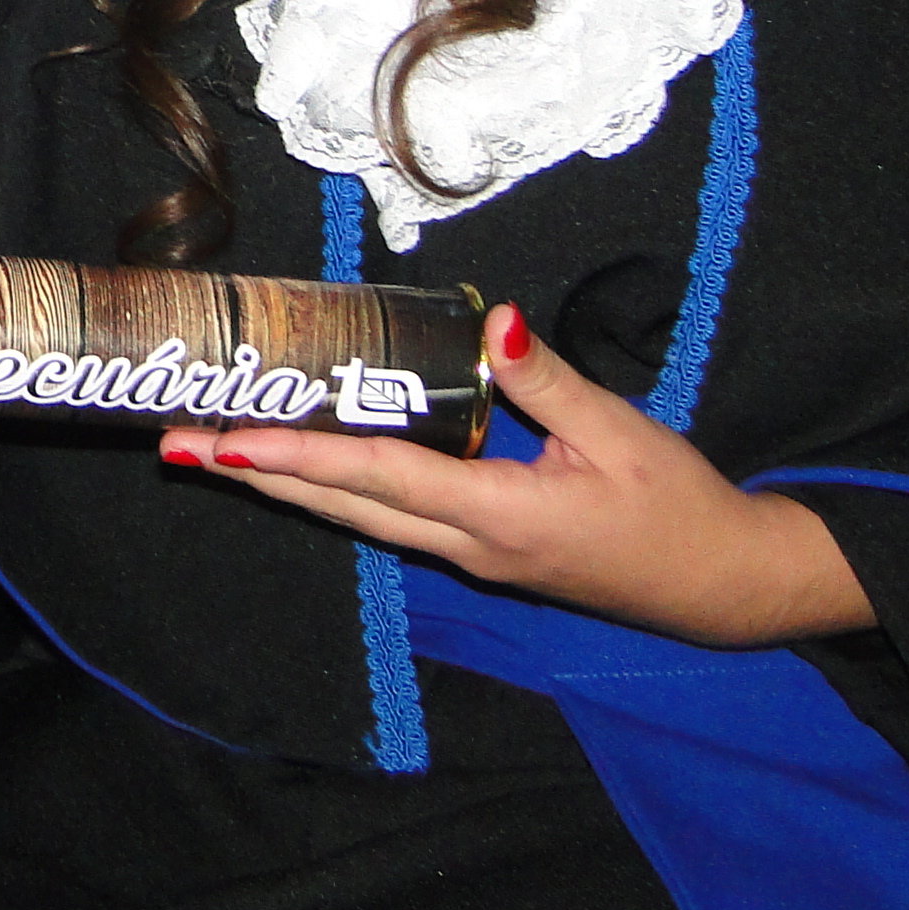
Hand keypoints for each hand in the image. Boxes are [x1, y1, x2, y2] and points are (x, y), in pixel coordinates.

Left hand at [160, 306, 873, 648]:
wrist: (727, 587)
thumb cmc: (679, 508)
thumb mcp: (622, 435)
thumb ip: (550, 381)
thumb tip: (497, 322)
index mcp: (499, 516)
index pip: (377, 479)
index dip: (298, 460)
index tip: (230, 441)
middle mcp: (469, 545)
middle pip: (345, 508)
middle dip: (259, 477)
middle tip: (181, 443)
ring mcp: (474, 555)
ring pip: (362, 519)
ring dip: (288, 489)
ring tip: (218, 455)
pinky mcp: (485, 551)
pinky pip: (394, 518)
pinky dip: (340, 492)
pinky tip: (309, 472)